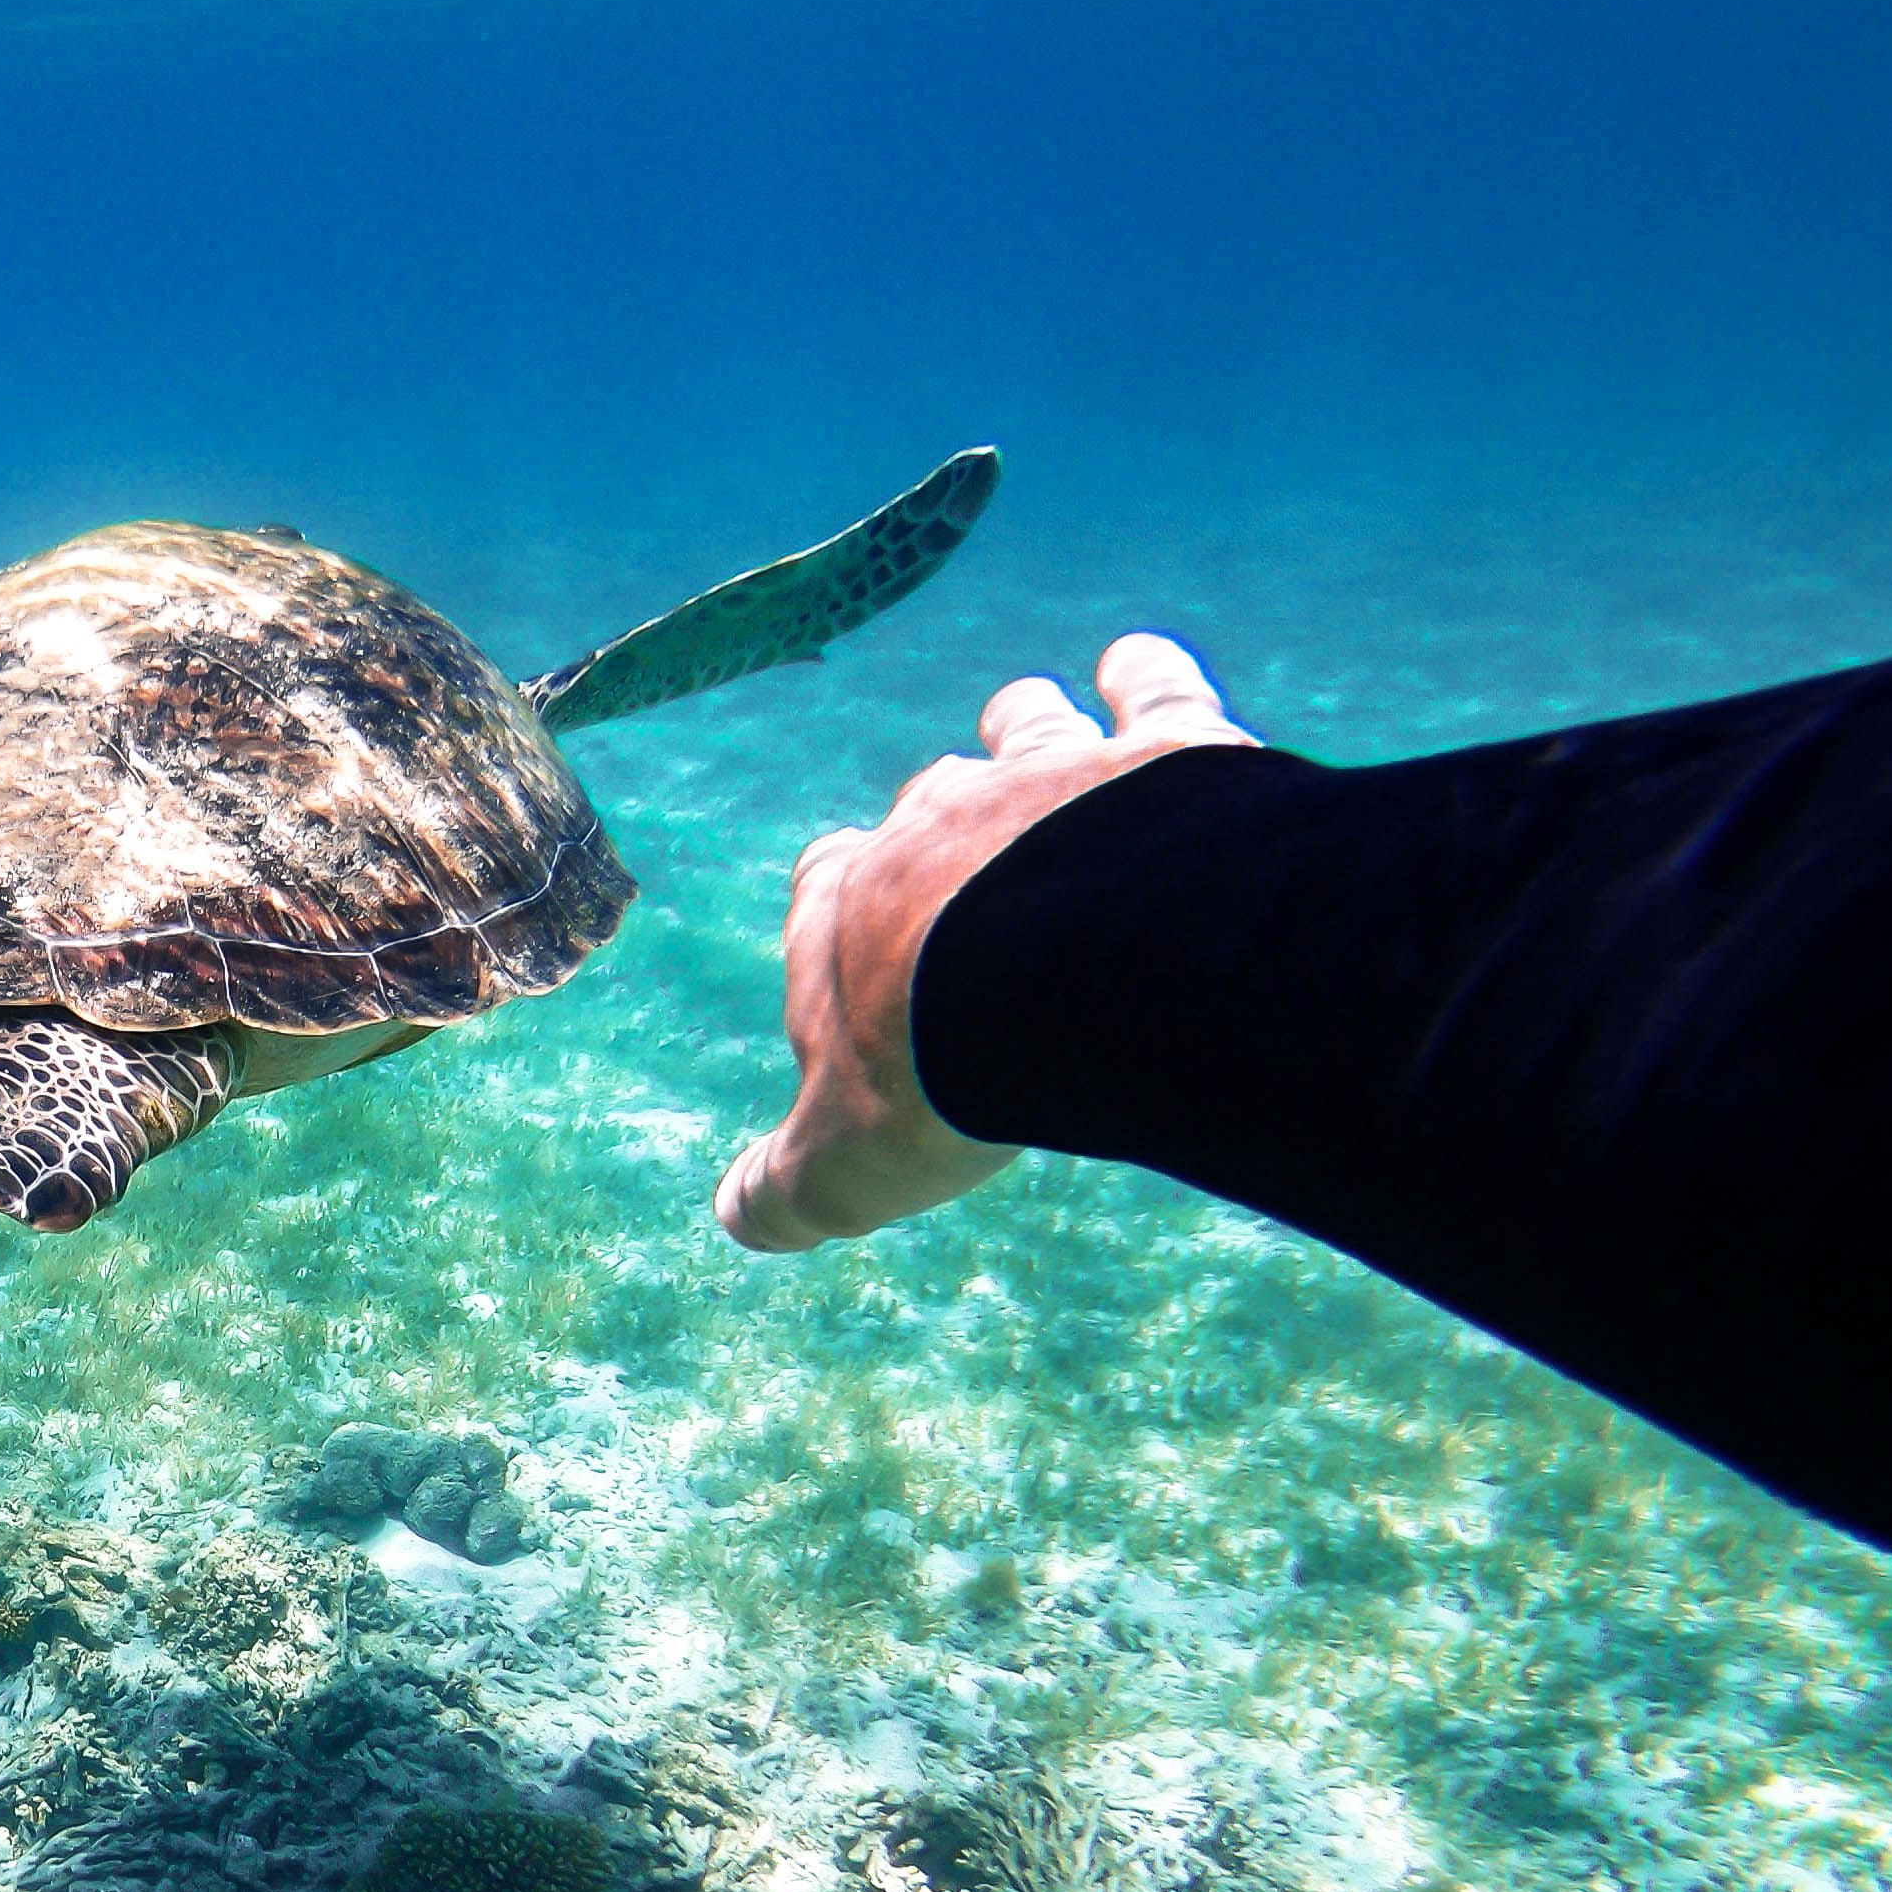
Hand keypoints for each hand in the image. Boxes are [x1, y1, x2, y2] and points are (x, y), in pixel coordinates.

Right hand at [716, 633, 1256, 1251]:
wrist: (1071, 984)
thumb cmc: (938, 1071)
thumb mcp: (841, 1161)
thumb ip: (784, 1188)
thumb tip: (734, 1218)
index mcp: (855, 906)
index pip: (825, 885)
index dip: (842, 903)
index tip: (860, 922)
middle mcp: (941, 822)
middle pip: (929, 801)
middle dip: (945, 824)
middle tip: (982, 868)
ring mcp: (1048, 777)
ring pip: (1027, 727)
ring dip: (1030, 728)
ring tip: (1043, 734)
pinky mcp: (1157, 752)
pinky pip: (1149, 688)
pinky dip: (1145, 677)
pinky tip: (1140, 673)